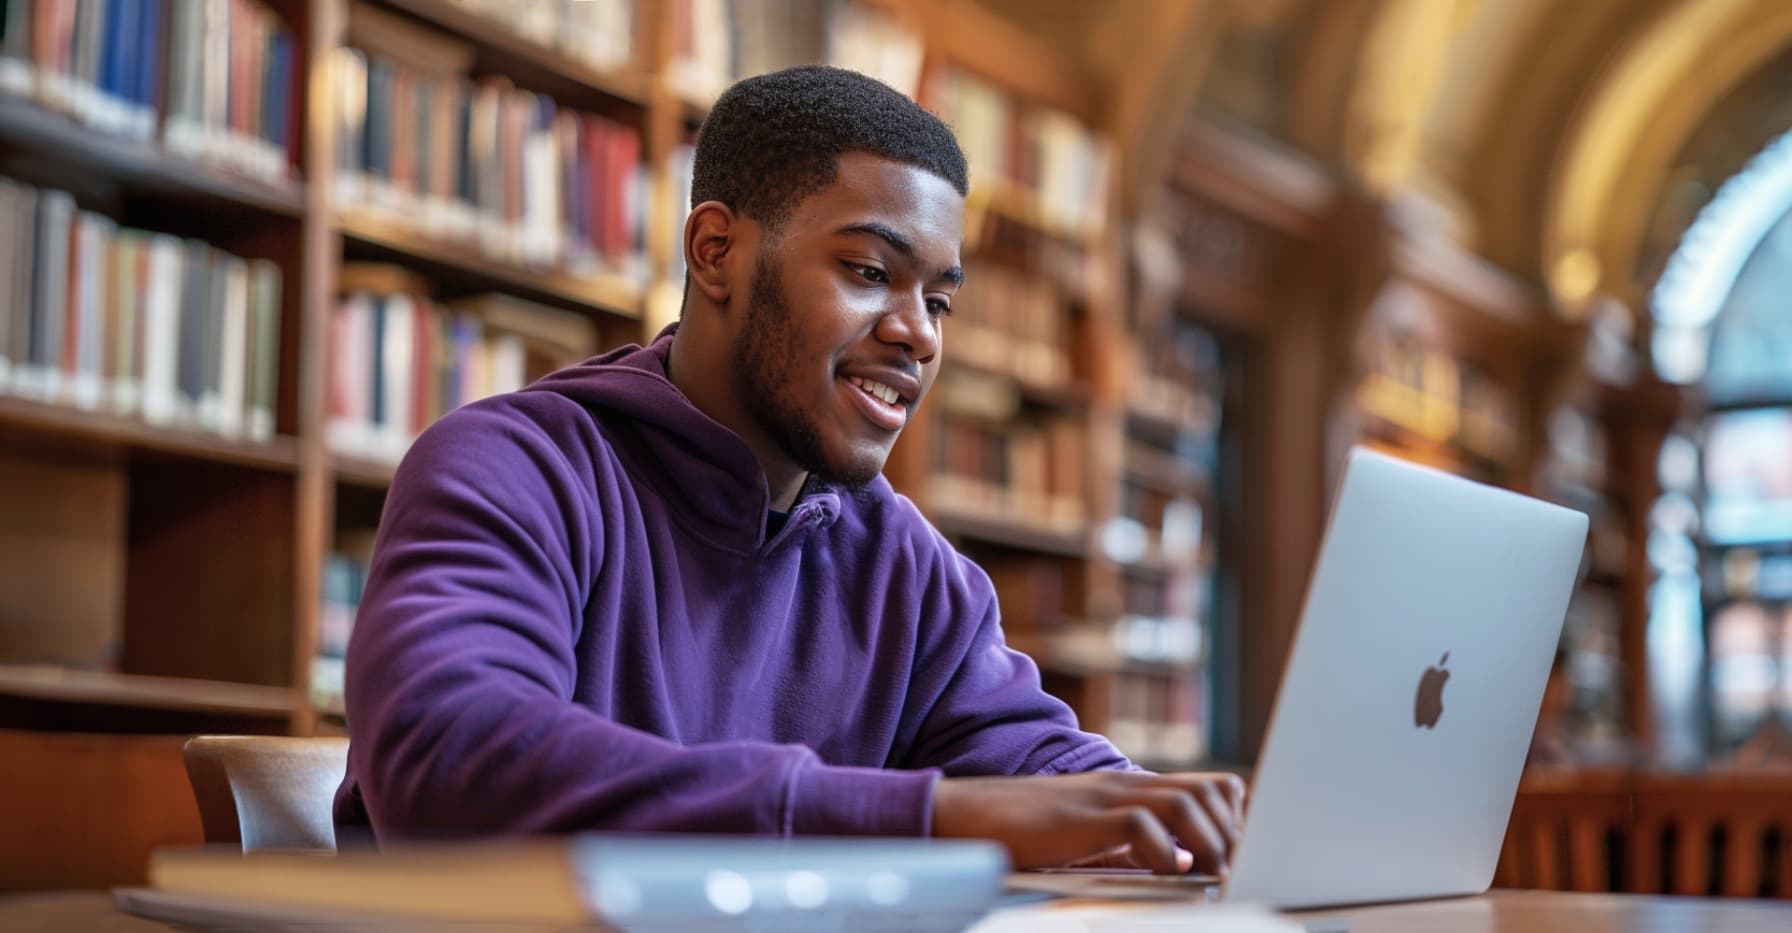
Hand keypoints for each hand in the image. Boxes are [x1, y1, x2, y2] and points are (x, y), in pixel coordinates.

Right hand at [931, 771, 1245, 874]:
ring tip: (1212, 873)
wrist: (965, 814)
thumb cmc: (1025, 831)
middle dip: (1231, 834)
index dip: (1232, 819)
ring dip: (1208, 841)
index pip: (1207, 785)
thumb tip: (1181, 866)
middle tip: (1232, 870)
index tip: (1237, 855)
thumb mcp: (1090, 835)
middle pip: (1207, 791)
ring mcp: (1103, 798)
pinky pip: (1140, 824)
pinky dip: (1165, 851)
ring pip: (1184, 803)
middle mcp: (1123, 786)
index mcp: (1130, 789)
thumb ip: (1131, 843)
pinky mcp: (1081, 819)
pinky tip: (1168, 871)